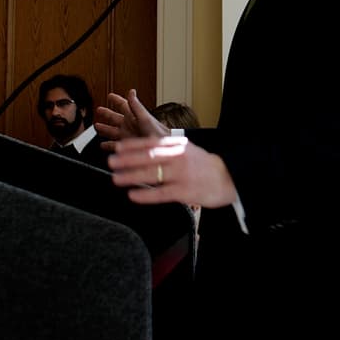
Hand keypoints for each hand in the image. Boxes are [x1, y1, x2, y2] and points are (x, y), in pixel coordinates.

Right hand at [95, 88, 167, 151]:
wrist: (162, 149)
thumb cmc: (158, 132)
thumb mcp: (145, 117)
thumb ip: (136, 105)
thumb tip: (131, 91)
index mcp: (134, 116)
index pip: (123, 105)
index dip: (116, 100)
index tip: (110, 96)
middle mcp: (130, 125)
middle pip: (115, 118)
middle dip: (107, 114)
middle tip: (99, 110)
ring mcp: (128, 136)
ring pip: (112, 131)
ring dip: (105, 129)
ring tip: (97, 127)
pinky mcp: (127, 146)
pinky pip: (114, 145)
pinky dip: (108, 145)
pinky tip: (102, 145)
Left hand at [107, 134, 237, 208]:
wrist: (228, 178)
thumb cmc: (203, 165)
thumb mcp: (187, 150)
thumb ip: (168, 149)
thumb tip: (144, 149)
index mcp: (178, 146)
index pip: (151, 143)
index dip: (132, 146)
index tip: (117, 148)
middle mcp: (178, 157)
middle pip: (148, 157)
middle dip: (127, 160)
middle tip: (110, 162)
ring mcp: (181, 174)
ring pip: (151, 175)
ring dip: (131, 176)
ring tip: (116, 179)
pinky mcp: (185, 191)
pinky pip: (160, 193)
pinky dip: (145, 195)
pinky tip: (133, 196)